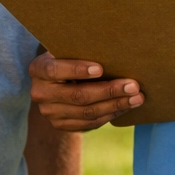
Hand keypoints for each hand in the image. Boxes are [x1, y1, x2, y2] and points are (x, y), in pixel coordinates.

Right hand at [29, 52, 143, 130]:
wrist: (54, 80)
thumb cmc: (67, 57)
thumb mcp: (67, 50)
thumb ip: (81, 50)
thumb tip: (114, 49)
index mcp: (38, 69)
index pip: (55, 70)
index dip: (77, 69)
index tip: (100, 68)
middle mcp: (40, 93)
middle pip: (78, 95)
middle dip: (109, 91)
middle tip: (133, 85)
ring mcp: (50, 113)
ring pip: (86, 113)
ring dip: (115, 105)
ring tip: (136, 98)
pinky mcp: (61, 125)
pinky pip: (89, 123)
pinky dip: (109, 115)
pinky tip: (125, 107)